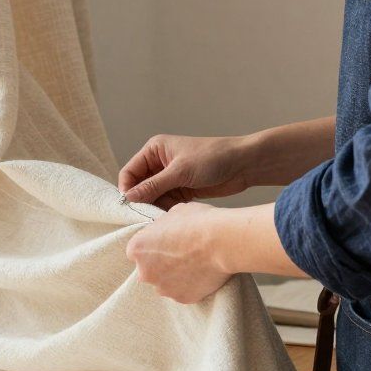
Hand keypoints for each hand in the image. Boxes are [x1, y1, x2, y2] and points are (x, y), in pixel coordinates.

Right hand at [118, 134, 252, 209]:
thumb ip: (153, 186)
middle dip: (141, 201)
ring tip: (158, 219)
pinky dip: (165, 210)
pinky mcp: (181, 189)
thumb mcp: (180, 172)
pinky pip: (166, 202)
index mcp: (154, 150)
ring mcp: (170, 177)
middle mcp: (159, 163)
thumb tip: (128, 198)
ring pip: (152, 197)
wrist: (243, 165)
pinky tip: (168, 219)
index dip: (127, 189)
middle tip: (143, 217)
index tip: (129, 207)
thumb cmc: (212, 158)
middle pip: (139, 186)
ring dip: (154, 208)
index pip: (130, 172)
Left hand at [125, 202, 232, 303]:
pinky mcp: (182, 298)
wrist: (221, 241)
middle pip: (149, 269)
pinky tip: (202, 273)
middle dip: (161, 264)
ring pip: (165, 283)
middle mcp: (145, 272)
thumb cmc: (197, 222)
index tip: (165, 243)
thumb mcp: (173, 213)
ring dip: (175, 276)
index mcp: (137, 249)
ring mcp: (163, 288)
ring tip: (194, 264)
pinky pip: (183, 292)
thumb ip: (162, 227)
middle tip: (181, 254)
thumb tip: (166, 231)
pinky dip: (190, 285)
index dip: (152, 246)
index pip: (138, 250)